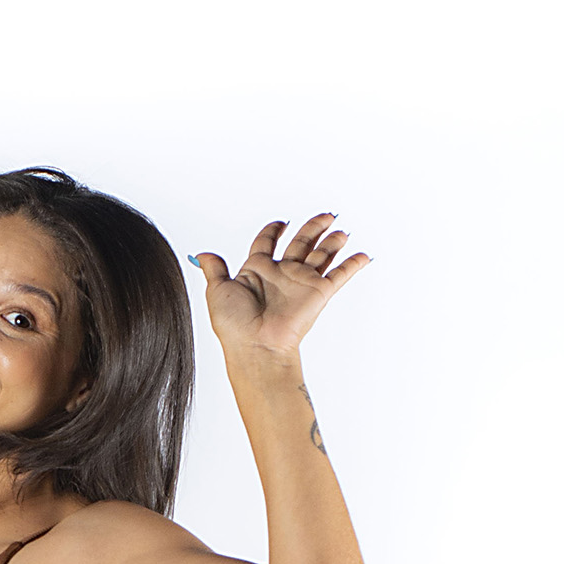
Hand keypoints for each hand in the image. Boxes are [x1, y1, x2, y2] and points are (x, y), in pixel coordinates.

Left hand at [190, 214, 369, 354]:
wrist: (256, 346)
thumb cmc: (235, 326)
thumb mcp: (217, 292)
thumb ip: (214, 270)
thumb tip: (201, 255)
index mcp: (257, 272)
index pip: (267, 243)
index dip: (273, 231)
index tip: (280, 223)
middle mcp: (281, 276)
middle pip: (301, 244)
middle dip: (313, 228)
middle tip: (325, 217)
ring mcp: (301, 284)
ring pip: (321, 255)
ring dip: (332, 242)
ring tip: (341, 231)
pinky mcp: (318, 294)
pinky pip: (339, 276)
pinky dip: (353, 265)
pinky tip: (363, 256)